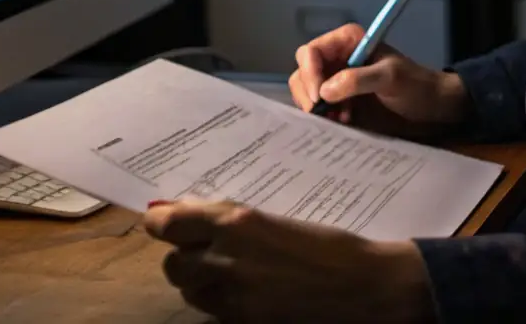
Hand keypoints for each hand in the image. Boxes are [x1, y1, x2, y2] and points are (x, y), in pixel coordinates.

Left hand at [144, 200, 434, 323]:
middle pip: (173, 264)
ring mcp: (235, 297)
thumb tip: (185, 212)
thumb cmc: (328, 244)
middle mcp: (227, 257)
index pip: (168, 224)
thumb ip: (228, 218)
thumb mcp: (274, 220)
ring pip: (191, 293)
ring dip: (201, 284)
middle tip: (204, 253)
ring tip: (230, 275)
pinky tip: (249, 297)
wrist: (365, 286)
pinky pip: (215, 314)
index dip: (161, 224)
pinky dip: (223, 305)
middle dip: (184, 258)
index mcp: (237, 221)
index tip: (163, 223)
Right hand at [287, 23, 469, 137]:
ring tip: (339, 120)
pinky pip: (320, 109)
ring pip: (307, 93)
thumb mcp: (390, 78)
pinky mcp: (341, 102)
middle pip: (303, 73)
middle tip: (323, 114)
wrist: (434, 107)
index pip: (311, 53)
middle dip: (309, 94)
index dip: (309, 73)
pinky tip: (342, 123)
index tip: (319, 97)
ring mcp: (337, 81)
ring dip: (316, 108)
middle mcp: (337, 58)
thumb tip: (324, 91)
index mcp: (346, 42)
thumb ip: (357, 80)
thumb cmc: (417, 85)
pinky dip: (324, 118)